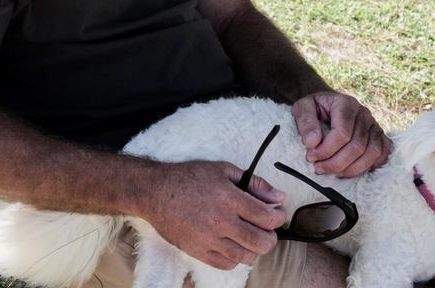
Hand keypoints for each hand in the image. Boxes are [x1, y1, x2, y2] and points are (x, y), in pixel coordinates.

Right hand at [138, 160, 286, 270]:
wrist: (155, 192)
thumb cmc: (188, 178)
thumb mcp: (223, 170)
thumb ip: (254, 183)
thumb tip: (279, 197)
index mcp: (229, 198)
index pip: (267, 218)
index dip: (279, 217)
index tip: (277, 214)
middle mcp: (221, 221)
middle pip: (262, 242)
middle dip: (271, 236)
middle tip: (267, 229)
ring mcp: (209, 239)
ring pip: (247, 256)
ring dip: (254, 248)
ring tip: (249, 237)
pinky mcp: (198, 251)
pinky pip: (227, 264)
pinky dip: (235, 257)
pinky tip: (232, 244)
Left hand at [291, 92, 390, 177]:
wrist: (326, 106)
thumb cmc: (314, 108)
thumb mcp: (302, 108)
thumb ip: (305, 122)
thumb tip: (313, 142)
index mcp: (346, 104)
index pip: (343, 132)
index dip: (326, 150)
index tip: (311, 157)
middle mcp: (364, 114)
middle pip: (357, 146)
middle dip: (336, 163)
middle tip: (318, 168)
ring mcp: (374, 126)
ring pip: (371, 153)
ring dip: (350, 169)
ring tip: (332, 173)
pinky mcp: (379, 137)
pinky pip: (381, 156)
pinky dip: (367, 167)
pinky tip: (349, 171)